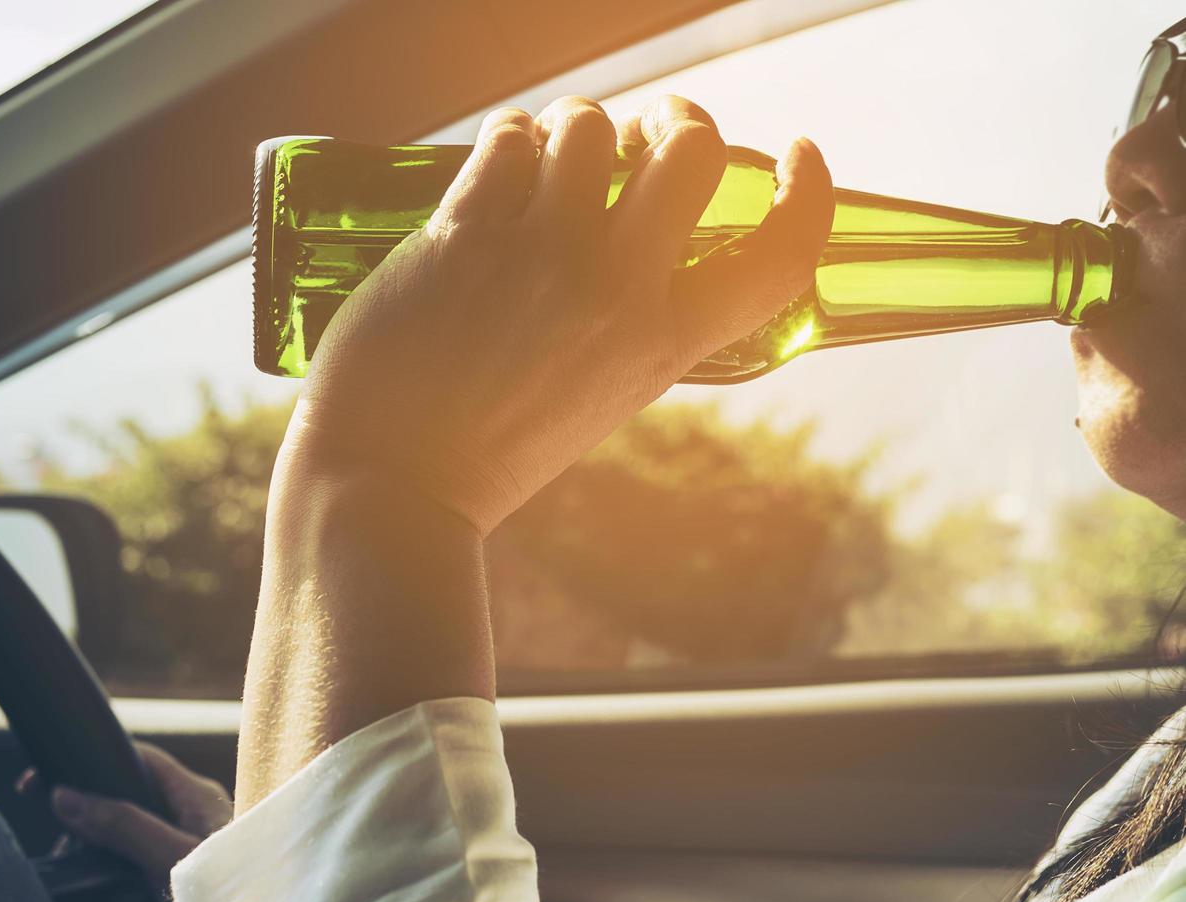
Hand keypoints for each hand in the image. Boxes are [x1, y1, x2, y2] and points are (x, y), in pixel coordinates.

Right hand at [17, 742, 232, 891]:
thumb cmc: (235, 895)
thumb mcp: (171, 859)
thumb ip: (123, 825)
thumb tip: (65, 794)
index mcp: (196, 794)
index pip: (135, 758)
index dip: (88, 760)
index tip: (41, 780)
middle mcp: (197, 811)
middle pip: (130, 793)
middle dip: (89, 810)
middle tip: (58, 842)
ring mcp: (196, 841)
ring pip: (135, 827)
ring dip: (100, 842)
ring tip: (72, 865)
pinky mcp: (192, 873)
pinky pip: (144, 856)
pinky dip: (116, 865)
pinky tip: (99, 884)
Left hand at [280, 95, 833, 536]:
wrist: (390, 483)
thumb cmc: (489, 452)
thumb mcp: (601, 395)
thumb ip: (637, 326)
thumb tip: (638, 241)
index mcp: (665, 344)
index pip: (783, 256)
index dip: (809, 193)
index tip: (800, 155)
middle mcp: (618, 291)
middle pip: (694, 150)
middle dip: (675, 121)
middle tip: (642, 138)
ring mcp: (542, 256)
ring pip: (591, 125)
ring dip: (573, 127)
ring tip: (545, 158)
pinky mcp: (465, 232)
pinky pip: (508, 138)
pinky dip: (508, 138)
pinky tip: (496, 168)